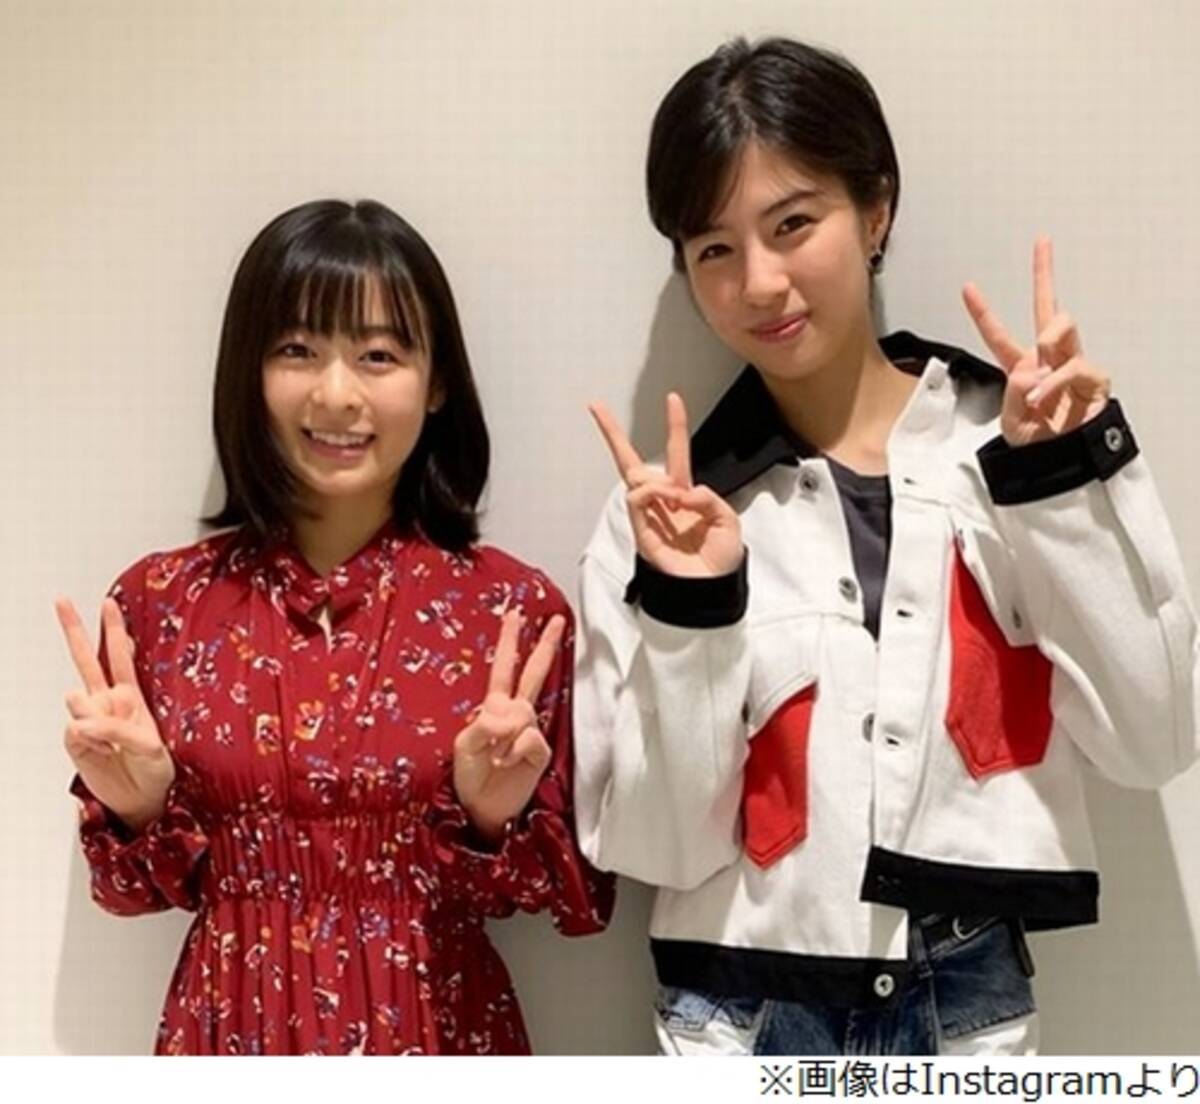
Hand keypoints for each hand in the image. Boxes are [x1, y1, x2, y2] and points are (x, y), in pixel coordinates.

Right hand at [56, 596, 173, 832]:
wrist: (142, 799)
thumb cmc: (155, 770)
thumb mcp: (150, 746)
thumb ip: (117, 727)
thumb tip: (79, 714)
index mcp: (132, 695)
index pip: (121, 656)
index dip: (115, 630)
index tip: (109, 602)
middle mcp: (109, 702)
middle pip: (87, 659)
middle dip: (75, 629)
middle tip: (62, 601)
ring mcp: (90, 719)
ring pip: (78, 698)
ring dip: (94, 718)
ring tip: (114, 743)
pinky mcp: (76, 739)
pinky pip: (75, 730)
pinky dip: (90, 741)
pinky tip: (103, 751)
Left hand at [453, 610, 564, 840]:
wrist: (482, 808)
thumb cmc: (469, 775)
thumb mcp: (463, 744)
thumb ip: (483, 724)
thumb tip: (509, 716)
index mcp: (494, 706)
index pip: (504, 667)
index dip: (509, 641)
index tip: (515, 614)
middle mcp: (514, 713)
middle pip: (533, 672)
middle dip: (544, 645)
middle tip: (556, 619)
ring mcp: (529, 731)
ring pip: (523, 712)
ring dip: (503, 737)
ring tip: (494, 759)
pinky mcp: (539, 750)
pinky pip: (529, 737)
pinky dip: (513, 751)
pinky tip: (506, 764)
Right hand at [589, 393, 741, 576]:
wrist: (710, 590)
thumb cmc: (720, 560)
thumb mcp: (727, 519)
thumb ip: (707, 497)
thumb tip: (679, 491)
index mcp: (686, 494)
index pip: (676, 452)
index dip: (674, 425)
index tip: (672, 398)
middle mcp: (663, 501)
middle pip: (631, 461)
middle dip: (612, 434)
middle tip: (596, 407)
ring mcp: (648, 514)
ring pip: (635, 477)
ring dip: (659, 483)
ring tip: (677, 501)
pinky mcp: (640, 530)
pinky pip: (636, 498)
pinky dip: (651, 493)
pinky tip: (666, 501)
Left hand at [963, 237, 1110, 446]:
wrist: (1061, 466)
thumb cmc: (1037, 445)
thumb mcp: (1011, 423)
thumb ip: (1013, 395)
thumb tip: (1030, 372)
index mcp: (1021, 368)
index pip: (999, 335)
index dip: (983, 312)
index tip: (968, 288)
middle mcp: (1048, 361)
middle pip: (1048, 309)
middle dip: (1044, 274)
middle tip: (1041, 245)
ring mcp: (1072, 367)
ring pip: (1062, 327)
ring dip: (1048, 344)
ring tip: (1038, 376)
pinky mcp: (1094, 380)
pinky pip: (1074, 366)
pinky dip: (1056, 382)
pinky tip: (1046, 398)